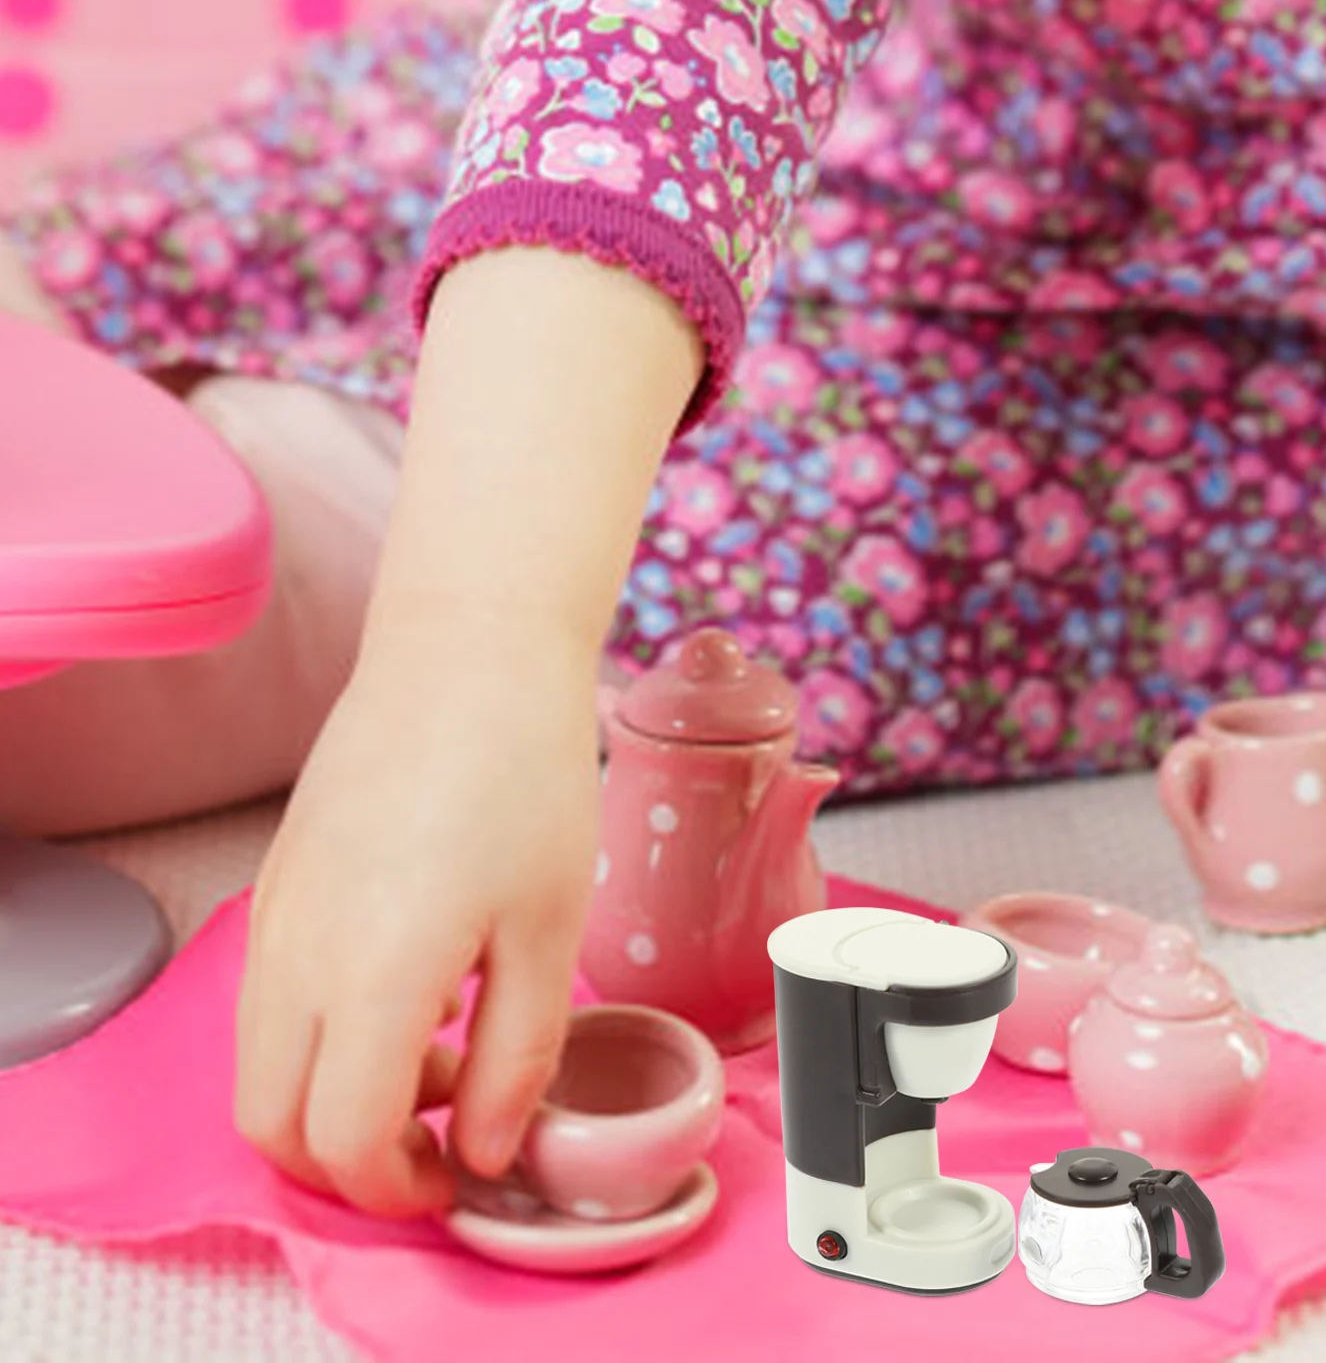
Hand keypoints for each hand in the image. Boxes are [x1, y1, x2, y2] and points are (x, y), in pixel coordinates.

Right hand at [235, 631, 599, 1217]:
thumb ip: (515, 1059)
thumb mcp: (548, 930)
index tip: (462, 1176)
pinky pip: (268, 1000)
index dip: (401, 1189)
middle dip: (351, 1161)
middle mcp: (293, 956)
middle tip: (444, 1134)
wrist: (466, 651)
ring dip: (334, 1095)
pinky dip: (320, 1036)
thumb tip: (486, 1151)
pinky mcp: (275, 881)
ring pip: (261, 1064)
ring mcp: (272, 915)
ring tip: (446, 1047)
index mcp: (370, 977)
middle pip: (274, 1124)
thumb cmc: (524, 777)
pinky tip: (413, 986)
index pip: (346, 1142)